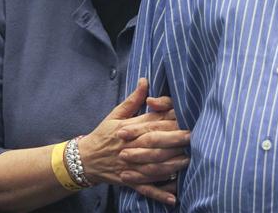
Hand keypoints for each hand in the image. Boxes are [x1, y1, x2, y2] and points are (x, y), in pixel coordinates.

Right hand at [76, 78, 189, 205]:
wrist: (85, 158)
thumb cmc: (103, 135)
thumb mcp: (115, 115)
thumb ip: (133, 99)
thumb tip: (145, 80)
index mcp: (127, 129)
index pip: (150, 123)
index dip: (168, 120)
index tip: (185, 117)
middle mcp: (129, 146)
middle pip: (154, 142)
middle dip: (174, 139)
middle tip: (193, 137)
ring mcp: (129, 165)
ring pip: (152, 165)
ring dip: (171, 164)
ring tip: (188, 160)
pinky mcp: (129, 181)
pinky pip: (145, 188)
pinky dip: (159, 193)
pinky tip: (173, 197)